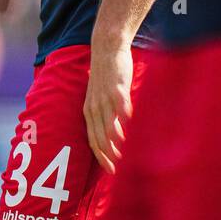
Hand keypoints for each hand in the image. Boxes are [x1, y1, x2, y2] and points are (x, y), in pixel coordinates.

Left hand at [84, 35, 133, 174]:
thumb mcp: (99, 98)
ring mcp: (104, 97)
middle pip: (99, 136)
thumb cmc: (106, 76)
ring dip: (116, 140)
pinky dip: (125, 116)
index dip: (101, 156)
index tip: (110, 170)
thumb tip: (114, 136)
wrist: (107, 49)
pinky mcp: (116, 87)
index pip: (93, 140)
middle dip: (107, 154)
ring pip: (109, 123)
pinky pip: (120, 104)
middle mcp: (94, 106)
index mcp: (89, 111)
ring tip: (124, 154)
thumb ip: (105, 115)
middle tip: (118, 169)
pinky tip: (131, 126)